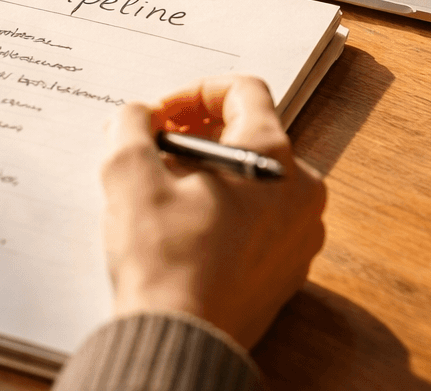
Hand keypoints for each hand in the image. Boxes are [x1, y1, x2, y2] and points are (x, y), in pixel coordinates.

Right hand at [100, 75, 326, 348]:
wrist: (183, 340)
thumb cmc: (163, 261)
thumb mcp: (130, 175)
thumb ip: (132, 126)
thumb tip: (139, 115)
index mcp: (273, 156)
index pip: (244, 91)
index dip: (194, 92)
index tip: (161, 116)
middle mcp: (301, 189)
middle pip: (251, 135)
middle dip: (199, 135)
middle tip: (156, 153)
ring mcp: (301, 233)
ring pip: (256, 180)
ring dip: (212, 175)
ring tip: (166, 195)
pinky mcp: (289, 269)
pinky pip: (262, 222)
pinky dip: (228, 213)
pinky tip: (187, 233)